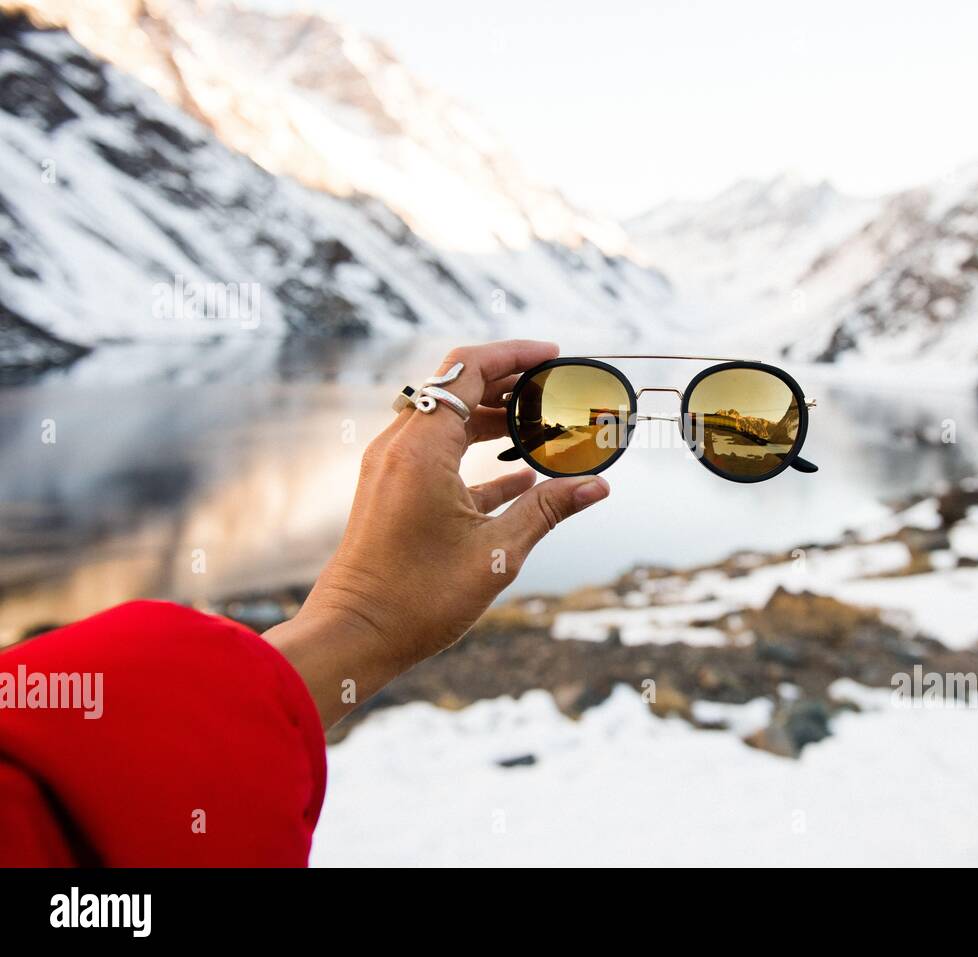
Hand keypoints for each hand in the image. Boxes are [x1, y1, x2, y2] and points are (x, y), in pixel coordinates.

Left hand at [264, 340, 609, 726]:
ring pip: (449, 423)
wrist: (352, 637)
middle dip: (509, 383)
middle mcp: (400, 448)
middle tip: (556, 389)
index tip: (555, 356)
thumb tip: (598, 485)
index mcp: (421, 449)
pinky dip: (478, 457)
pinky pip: (440, 458)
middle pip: (457, 388)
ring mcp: (392, 470)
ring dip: (494, 419)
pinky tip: (521, 478)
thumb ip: (548, 511)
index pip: (468, 369)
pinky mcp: (393, 494)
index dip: (514, 354)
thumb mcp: (496, 554)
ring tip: (544, 427)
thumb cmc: (416, 599)